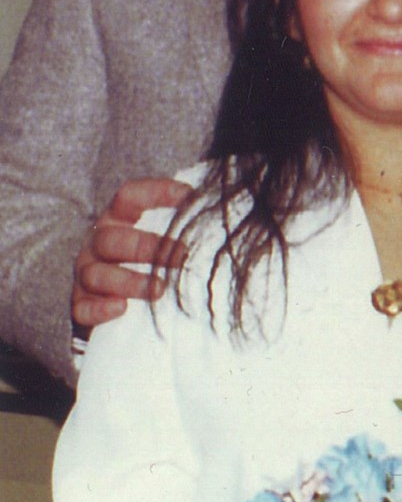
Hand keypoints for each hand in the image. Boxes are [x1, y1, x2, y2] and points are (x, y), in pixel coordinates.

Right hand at [71, 176, 193, 329]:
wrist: (111, 304)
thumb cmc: (144, 263)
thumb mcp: (159, 239)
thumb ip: (179, 227)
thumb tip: (221, 215)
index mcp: (117, 220)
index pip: (129, 197)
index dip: (157, 192)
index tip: (191, 197)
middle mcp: (97, 244)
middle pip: (112, 239)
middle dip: (147, 247)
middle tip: (183, 256)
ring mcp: (85, 275)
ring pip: (97, 275)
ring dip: (130, 281)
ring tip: (160, 289)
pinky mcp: (79, 305)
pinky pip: (82, 308)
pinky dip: (100, 309)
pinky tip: (121, 309)